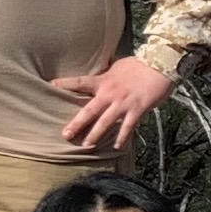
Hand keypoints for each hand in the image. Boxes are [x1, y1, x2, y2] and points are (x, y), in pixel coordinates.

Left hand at [52, 53, 174, 152]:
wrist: (160, 64)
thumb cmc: (139, 64)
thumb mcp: (117, 66)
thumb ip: (107, 75)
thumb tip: (99, 75)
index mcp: (103, 80)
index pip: (80, 82)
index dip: (65, 83)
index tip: (50, 85)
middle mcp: (110, 93)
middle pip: (89, 110)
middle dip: (77, 123)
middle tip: (65, 135)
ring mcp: (123, 103)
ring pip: (106, 122)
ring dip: (95, 134)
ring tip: (86, 145)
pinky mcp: (137, 109)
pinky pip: (127, 126)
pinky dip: (122, 137)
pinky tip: (117, 147)